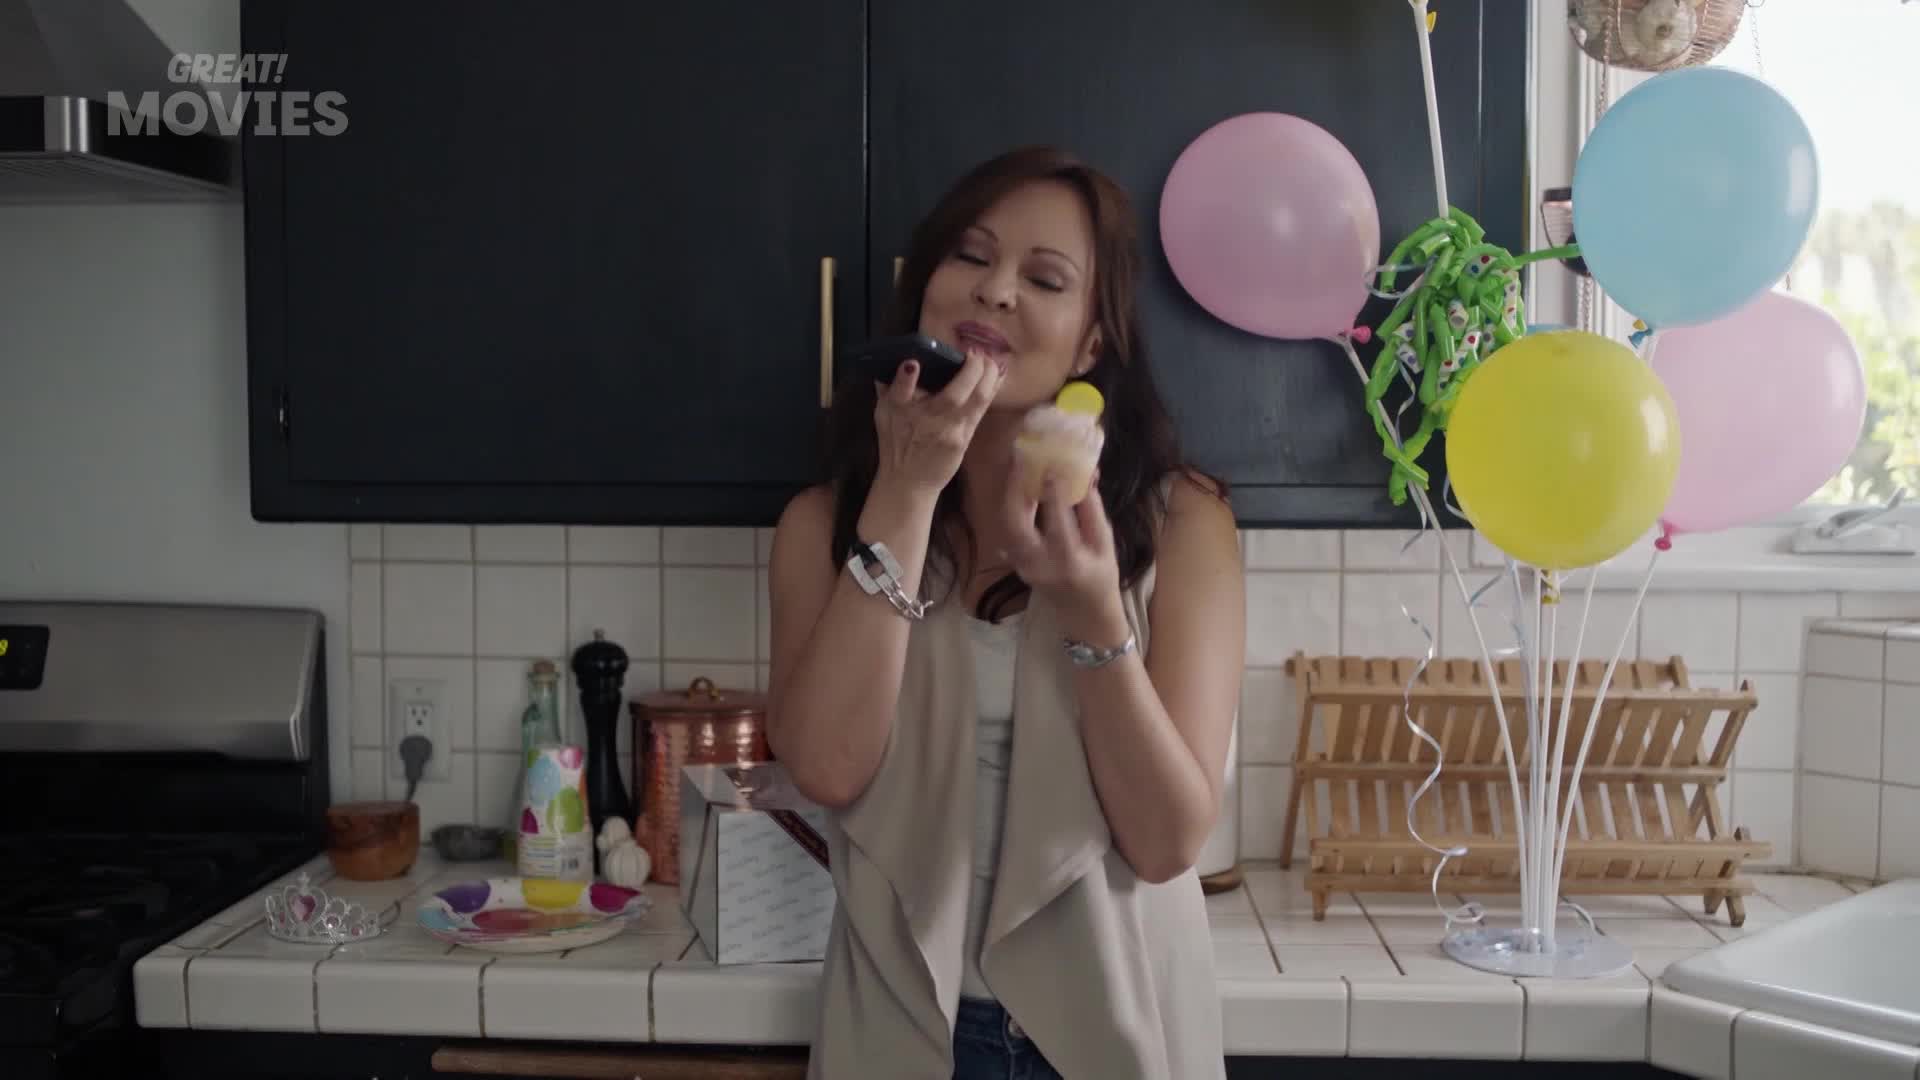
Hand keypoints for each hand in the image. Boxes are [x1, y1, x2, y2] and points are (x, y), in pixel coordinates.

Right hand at [872, 349, 1003, 499]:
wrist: (908, 482)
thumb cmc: (895, 444)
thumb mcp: (882, 414)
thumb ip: (888, 387)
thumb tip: (896, 360)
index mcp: (899, 410)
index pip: (899, 392)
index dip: (905, 378)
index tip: (912, 364)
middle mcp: (925, 420)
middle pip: (952, 395)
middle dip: (970, 369)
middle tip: (974, 353)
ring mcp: (948, 431)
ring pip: (976, 400)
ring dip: (988, 376)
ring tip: (990, 361)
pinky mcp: (962, 439)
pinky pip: (981, 410)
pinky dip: (991, 390)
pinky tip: (997, 376)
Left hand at [1001, 457, 1126, 639]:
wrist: (1085, 613)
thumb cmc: (1102, 576)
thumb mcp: (1105, 543)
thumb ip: (1092, 509)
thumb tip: (1087, 473)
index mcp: (1069, 559)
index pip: (1058, 521)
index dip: (1054, 493)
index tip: (1051, 466)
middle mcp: (1040, 563)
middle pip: (1017, 522)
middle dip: (1016, 488)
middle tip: (1020, 459)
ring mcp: (1024, 565)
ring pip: (1007, 524)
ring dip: (1011, 494)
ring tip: (1018, 467)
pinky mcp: (1016, 564)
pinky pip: (1008, 531)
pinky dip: (1012, 507)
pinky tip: (1018, 487)